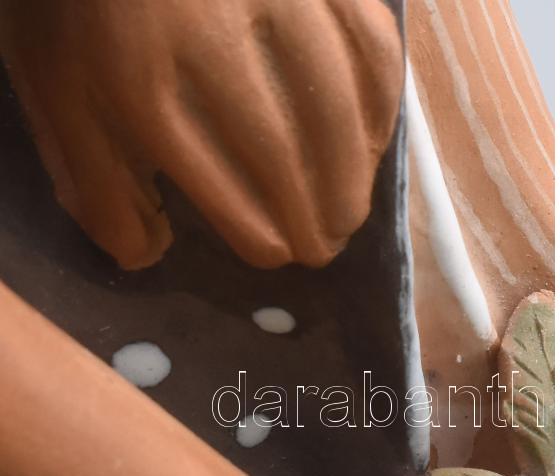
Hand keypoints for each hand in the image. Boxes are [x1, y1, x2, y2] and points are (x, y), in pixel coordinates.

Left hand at [0, 0, 402, 268]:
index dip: (253, 233)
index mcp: (134, 76)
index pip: (210, 180)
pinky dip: (380, 104)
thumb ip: (94, 180)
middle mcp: (206, 30)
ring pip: (332, 102)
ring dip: (351, 175)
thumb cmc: (80, 5)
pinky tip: (373, 143)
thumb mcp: (57, 92)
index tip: (275, 255)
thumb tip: (148, 253)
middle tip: (322, 249)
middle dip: (309, 216)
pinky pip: (370, 43)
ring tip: (351, 215)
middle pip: (277, 149)